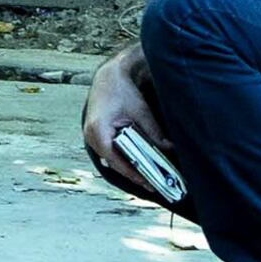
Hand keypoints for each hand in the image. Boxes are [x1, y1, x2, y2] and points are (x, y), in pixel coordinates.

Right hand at [83, 63, 172, 189]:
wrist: (108, 77)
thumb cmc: (121, 91)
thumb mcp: (141, 111)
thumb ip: (154, 132)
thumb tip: (169, 149)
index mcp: (98, 130)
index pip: (116, 160)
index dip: (134, 173)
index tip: (149, 183)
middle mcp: (90, 136)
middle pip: (114, 163)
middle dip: (134, 173)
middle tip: (153, 184)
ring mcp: (91, 136)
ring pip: (112, 159)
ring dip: (129, 167)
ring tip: (148, 177)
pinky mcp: (95, 135)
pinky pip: (110, 152)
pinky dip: (123, 158)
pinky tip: (138, 163)